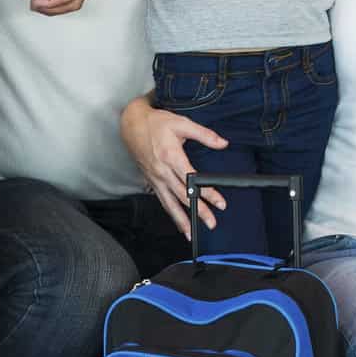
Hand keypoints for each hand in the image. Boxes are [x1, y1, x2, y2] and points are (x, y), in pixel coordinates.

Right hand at [119, 96, 228, 237]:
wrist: (132, 124)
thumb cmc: (157, 123)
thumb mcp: (182, 123)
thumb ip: (205, 135)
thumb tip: (223, 143)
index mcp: (171, 157)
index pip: (192, 181)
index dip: (207, 193)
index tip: (220, 203)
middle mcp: (162, 171)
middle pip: (183, 196)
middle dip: (198, 212)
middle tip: (212, 223)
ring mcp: (155, 178)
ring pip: (170, 203)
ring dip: (181, 220)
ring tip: (192, 233)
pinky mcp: (151, 181)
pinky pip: (162, 200)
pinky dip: (171, 213)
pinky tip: (178, 222)